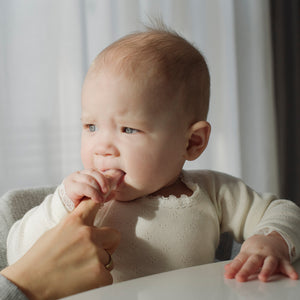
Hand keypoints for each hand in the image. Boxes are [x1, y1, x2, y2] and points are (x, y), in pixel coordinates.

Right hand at [1, 199, 119, 299]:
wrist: (27, 286)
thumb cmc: (37, 261)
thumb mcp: (55, 233)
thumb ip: (75, 227)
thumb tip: (88, 225)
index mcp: (74, 222)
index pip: (94, 204)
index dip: (101, 204)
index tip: (106, 200)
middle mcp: (87, 234)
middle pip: (114, 235)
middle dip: (108, 244)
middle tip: (94, 254)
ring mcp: (95, 253)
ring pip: (109, 259)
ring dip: (99, 265)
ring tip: (80, 272)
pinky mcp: (99, 274)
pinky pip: (108, 277)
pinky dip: (99, 281)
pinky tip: (83, 282)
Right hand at [63, 169, 123, 206]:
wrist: (63, 209)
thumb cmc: (78, 202)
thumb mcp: (92, 196)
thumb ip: (102, 194)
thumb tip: (114, 193)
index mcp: (83, 174)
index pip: (95, 171)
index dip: (104, 177)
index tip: (111, 186)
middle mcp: (77, 174)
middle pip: (93, 173)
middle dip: (102, 181)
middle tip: (107, 191)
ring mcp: (73, 179)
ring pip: (89, 179)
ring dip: (98, 189)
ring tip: (101, 198)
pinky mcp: (70, 187)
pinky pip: (84, 187)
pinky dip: (93, 193)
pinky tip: (97, 200)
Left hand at [224, 232, 298, 281]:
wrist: (272, 237)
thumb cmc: (257, 248)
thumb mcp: (246, 252)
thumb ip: (238, 262)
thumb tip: (227, 269)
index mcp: (249, 252)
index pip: (240, 260)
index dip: (233, 268)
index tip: (228, 275)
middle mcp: (260, 254)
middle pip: (252, 262)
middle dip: (245, 270)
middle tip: (240, 278)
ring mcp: (271, 256)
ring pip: (269, 263)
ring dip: (266, 270)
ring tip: (262, 278)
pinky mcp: (282, 259)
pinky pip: (287, 265)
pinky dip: (290, 270)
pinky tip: (293, 276)